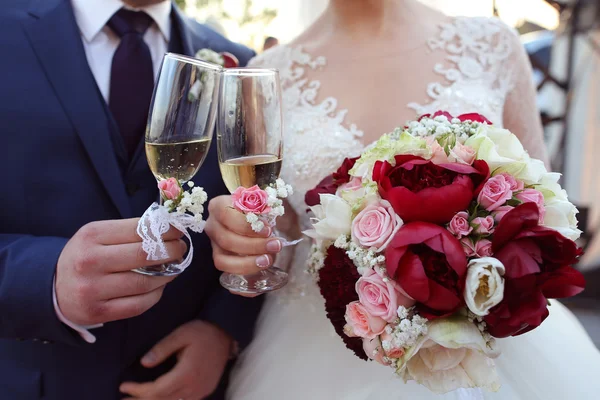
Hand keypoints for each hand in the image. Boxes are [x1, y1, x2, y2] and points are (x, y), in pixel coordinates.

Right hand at [55, 218, 186, 325]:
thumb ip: (130, 231)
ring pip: (145, 282)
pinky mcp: (99, 313)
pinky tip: (159, 286)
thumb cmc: (85, 256)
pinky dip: (156, 294)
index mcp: (92, 236)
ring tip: (175, 267)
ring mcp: (93, 290)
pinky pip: (139, 305)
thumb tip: (170, 230)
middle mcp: (90, 262)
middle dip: (172, 251)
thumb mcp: (98, 235)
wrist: (52, 288)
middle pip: (145, 255)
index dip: (166, 230)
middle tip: (181, 249)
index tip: (178, 231)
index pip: (139, 230)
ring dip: (168, 274)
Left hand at [120, 320, 231, 399]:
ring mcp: (201, 392)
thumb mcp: (181, 334)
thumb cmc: (203, 332)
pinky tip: (159, 398)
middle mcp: (194, 388)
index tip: (124, 386)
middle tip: (123, 399)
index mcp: (187, 374)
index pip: (157, 391)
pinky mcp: (205, 390)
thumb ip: (162, 349)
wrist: (227, 335)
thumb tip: (144, 363)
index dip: (138, 391)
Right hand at [205, 195, 281, 276]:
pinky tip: (260, 269)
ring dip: (248, 262)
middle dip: (254, 246)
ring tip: (268, 259)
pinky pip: (226, 270)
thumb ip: (265, 210)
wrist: (254, 216)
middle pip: (227, 240)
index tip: (268, 230)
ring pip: (223, 259)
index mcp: (219, 206)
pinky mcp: (220, 258)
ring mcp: (214, 243)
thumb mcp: (261, 203)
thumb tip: (271, 228)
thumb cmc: (257, 208)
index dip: (246, 225)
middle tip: (275, 245)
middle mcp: (212, 225)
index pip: (226, 215)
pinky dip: (244, 271)